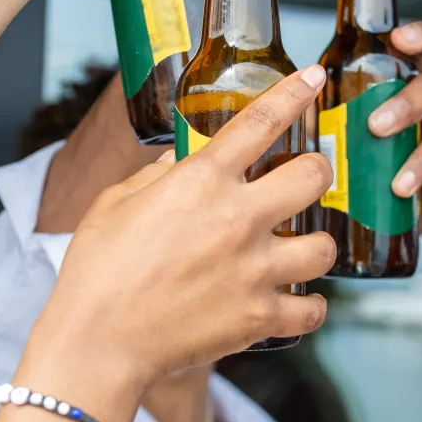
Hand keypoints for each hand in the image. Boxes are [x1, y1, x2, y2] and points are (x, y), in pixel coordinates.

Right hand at [20, 67, 335, 401]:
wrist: (98, 342)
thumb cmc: (98, 270)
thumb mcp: (117, 203)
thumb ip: (160, 174)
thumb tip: (184, 155)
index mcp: (200, 181)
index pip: (260, 121)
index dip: (294, 93)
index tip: (314, 78)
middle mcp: (237, 219)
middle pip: (313, 176)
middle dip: (314, 173)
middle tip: (303, 182)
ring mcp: (254, 270)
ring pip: (324, 247)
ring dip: (314, 245)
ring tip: (297, 250)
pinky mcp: (259, 318)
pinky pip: (311, 310)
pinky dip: (307, 307)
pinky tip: (296, 302)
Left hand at [364, 22, 421, 277]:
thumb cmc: (401, 178)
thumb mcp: (370, 155)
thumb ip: (345, 136)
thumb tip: (296, 127)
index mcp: (415, 91)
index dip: (419, 38)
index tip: (399, 39)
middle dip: (405, 104)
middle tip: (376, 126)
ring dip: (421, 155)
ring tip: (398, 183)